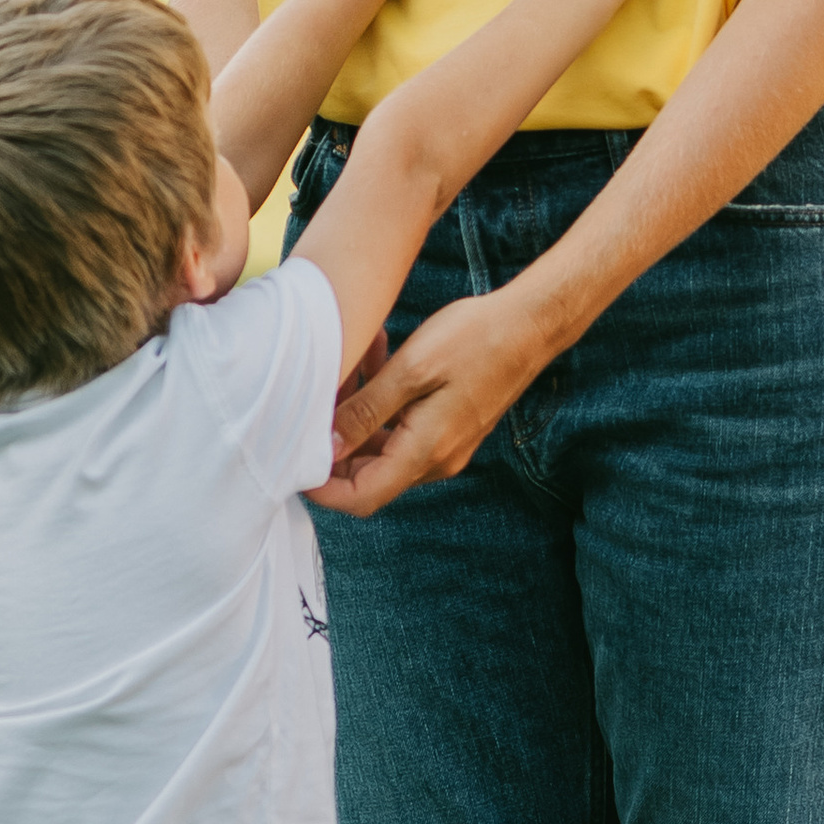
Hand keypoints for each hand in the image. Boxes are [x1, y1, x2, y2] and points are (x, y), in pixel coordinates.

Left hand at [311, 291, 542, 515]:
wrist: (531, 326)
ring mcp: (445, 444)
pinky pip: (402, 427)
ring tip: (354, 359)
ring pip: (382, 445)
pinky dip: (382, 402)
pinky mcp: (449, 426)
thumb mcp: (411, 370)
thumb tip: (326, 447)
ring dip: (358, 412)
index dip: (322, 488)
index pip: (361, 498)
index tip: (292, 458)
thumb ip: (366, 412)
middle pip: (367, 473)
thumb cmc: (475, 340)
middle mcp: (436, 459)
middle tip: (321, 392)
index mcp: (425, 452)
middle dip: (336, 439)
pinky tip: (378, 356)